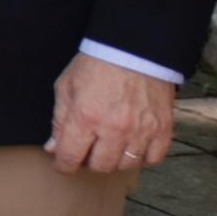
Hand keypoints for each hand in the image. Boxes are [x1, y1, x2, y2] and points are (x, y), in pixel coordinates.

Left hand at [47, 52, 179, 174]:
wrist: (134, 49)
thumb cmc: (96, 65)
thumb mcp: (66, 87)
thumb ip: (59, 120)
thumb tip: (54, 148)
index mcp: (85, 117)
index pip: (70, 158)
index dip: (63, 165)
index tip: (63, 163)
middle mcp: (114, 128)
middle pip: (100, 166)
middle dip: (89, 162)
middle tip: (87, 150)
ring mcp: (141, 130)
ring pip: (126, 164)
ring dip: (115, 160)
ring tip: (110, 146)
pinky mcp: (162, 128)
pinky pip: (154, 158)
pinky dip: (143, 157)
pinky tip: (134, 146)